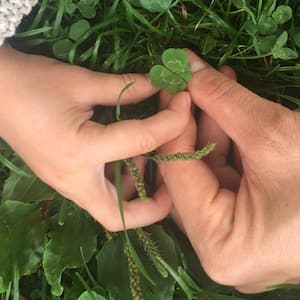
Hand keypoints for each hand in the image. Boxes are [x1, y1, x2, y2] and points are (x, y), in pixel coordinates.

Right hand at [0, 45, 190, 230]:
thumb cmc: (31, 82)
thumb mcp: (81, 82)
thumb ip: (126, 88)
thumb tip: (160, 87)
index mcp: (79, 151)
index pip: (140, 141)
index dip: (171, 122)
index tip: (185, 103)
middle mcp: (73, 179)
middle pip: (119, 216)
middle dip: (155, 204)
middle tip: (175, 173)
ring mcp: (66, 184)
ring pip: (111, 209)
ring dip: (139, 190)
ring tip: (153, 157)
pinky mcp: (65, 179)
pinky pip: (100, 193)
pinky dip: (122, 181)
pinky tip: (129, 155)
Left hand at [159, 50, 299, 292]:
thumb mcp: (274, 134)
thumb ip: (223, 100)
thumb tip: (188, 67)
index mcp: (219, 246)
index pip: (177, 175)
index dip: (174, 126)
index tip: (173, 87)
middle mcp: (218, 246)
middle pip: (188, 174)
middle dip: (191, 124)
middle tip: (187, 83)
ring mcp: (232, 234)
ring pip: (205, 171)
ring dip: (210, 127)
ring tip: (212, 85)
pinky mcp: (245, 219)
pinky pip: (223, 175)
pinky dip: (225, 141)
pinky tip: (227, 107)